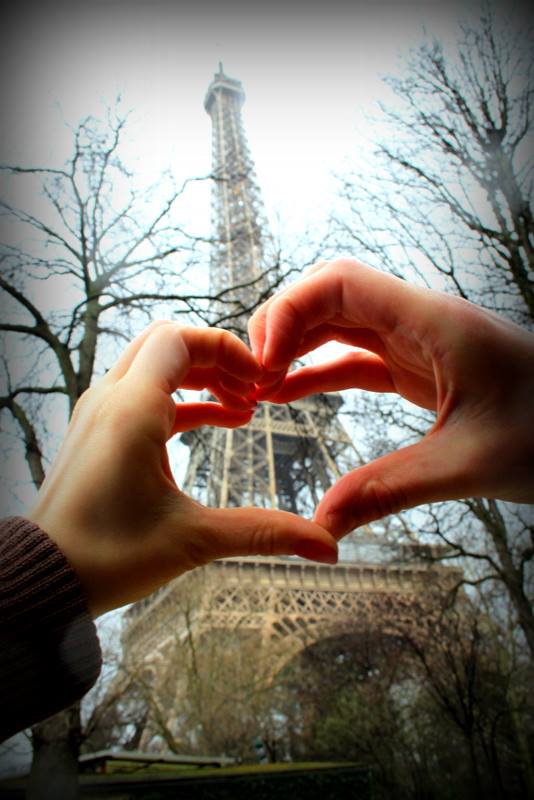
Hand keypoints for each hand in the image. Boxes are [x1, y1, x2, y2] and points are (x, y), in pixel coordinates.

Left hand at [29, 322, 337, 616]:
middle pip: (167, 344)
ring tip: (243, 408)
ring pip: (153, 366)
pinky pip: (143, 395)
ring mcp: (99, 414)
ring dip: (199, 378)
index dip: (224, 348)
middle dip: (215, 359)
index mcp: (131, 411)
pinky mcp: (98, 432)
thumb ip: (263, 533)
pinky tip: (216, 422)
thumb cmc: (106, 557)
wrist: (46, 578)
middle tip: (253, 389)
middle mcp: (109, 400)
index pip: (179, 339)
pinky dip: (181, 400)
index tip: (257, 379)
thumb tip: (325, 546)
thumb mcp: (193, 540)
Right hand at [249, 259, 533, 535]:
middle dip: (282, 325)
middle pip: (330, 296)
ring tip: (259, 385)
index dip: (289, 311)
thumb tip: (322, 524)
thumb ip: (390, 489)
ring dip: (296, 348)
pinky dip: (320, 373)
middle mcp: (420, 322)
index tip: (264, 361)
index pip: (340, 282)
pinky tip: (290, 394)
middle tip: (252, 374)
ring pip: (340, 325)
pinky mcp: (421, 370)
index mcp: (433, 323)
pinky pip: (357, 360)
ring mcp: (419, 344)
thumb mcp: (470, 463)